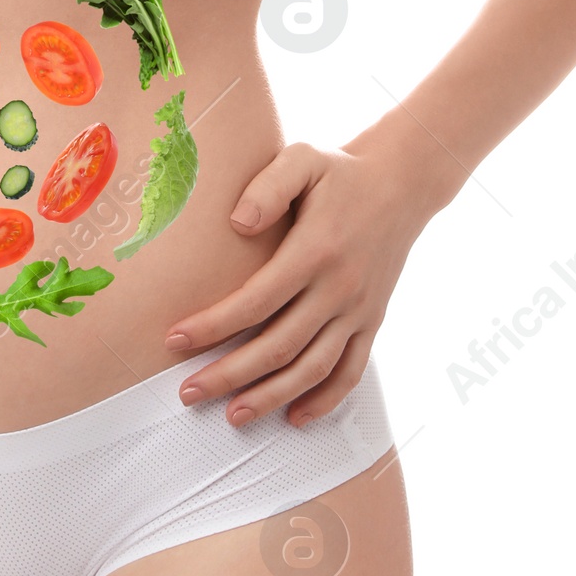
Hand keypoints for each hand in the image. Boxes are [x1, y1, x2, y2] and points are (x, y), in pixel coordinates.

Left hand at [164, 137, 433, 427]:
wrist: (402, 183)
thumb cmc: (339, 171)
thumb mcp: (302, 158)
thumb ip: (268, 186)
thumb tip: (238, 224)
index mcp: (315, 251)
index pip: (256, 301)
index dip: (213, 326)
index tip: (174, 340)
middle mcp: (339, 288)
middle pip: (279, 346)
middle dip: (230, 374)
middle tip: (188, 393)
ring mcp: (359, 310)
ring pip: (313, 368)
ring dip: (272, 397)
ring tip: (233, 416)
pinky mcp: (373, 321)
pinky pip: (351, 371)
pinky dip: (324, 400)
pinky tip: (294, 418)